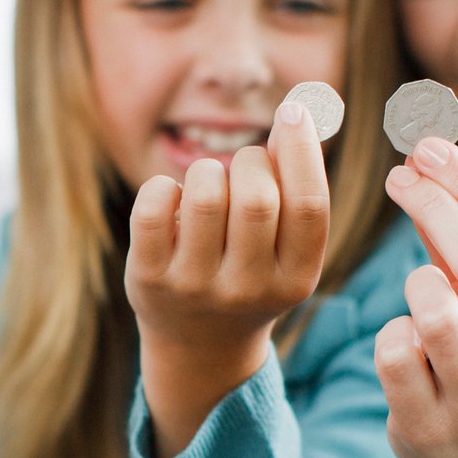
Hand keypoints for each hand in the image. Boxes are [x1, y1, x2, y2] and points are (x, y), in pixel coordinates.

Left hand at [127, 99, 332, 457]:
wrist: (198, 346)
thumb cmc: (251, 275)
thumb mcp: (285, 251)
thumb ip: (295, 192)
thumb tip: (295, 115)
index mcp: (295, 281)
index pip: (310, 206)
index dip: (303, 149)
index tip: (293, 111)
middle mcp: (247, 290)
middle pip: (257, 197)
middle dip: (251, 161)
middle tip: (245, 166)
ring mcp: (194, 287)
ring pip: (206, 192)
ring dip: (208, 170)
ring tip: (209, 185)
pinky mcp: (148, 279)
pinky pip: (154, 204)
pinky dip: (165, 186)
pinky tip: (175, 201)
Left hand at [375, 138, 457, 457]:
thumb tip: (427, 159)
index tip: (428, 149)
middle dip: (434, 206)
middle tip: (400, 175)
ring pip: (435, 311)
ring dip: (415, 280)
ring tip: (417, 283)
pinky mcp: (429, 426)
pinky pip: (394, 352)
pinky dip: (389, 332)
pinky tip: (403, 340)